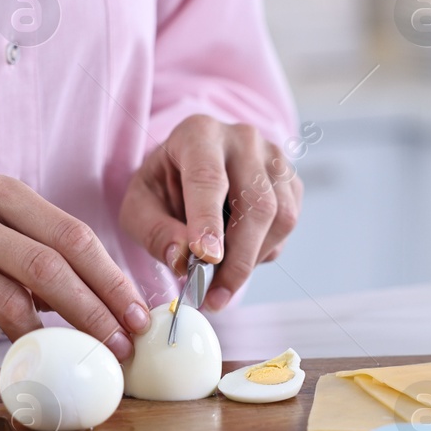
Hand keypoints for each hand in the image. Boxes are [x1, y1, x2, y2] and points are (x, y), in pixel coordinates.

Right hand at [0, 175, 150, 360]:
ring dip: (46, 338)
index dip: (112, 281)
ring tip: (62, 356)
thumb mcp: (10, 248)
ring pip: (10, 303)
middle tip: (118, 348)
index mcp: (0, 193)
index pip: (72, 235)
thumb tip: (129, 309)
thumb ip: (59, 264)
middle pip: (46, 266)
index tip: (138, 319)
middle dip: (92, 313)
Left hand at [119, 115, 301, 310]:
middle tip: (214, 296)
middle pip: (256, 203)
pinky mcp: (291, 182)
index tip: (206, 259)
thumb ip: (155, 231)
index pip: (209, 178)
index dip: (209, 221)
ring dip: (252, 260)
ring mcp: (274, 158)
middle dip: (237, 258)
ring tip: (221, 281)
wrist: (188, 170)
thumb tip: (184, 258)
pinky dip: (264, 252)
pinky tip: (238, 255)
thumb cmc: (163, 187)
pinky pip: (288, 227)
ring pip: (280, 218)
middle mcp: (243, 139)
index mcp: (199, 133)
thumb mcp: (139, 206)